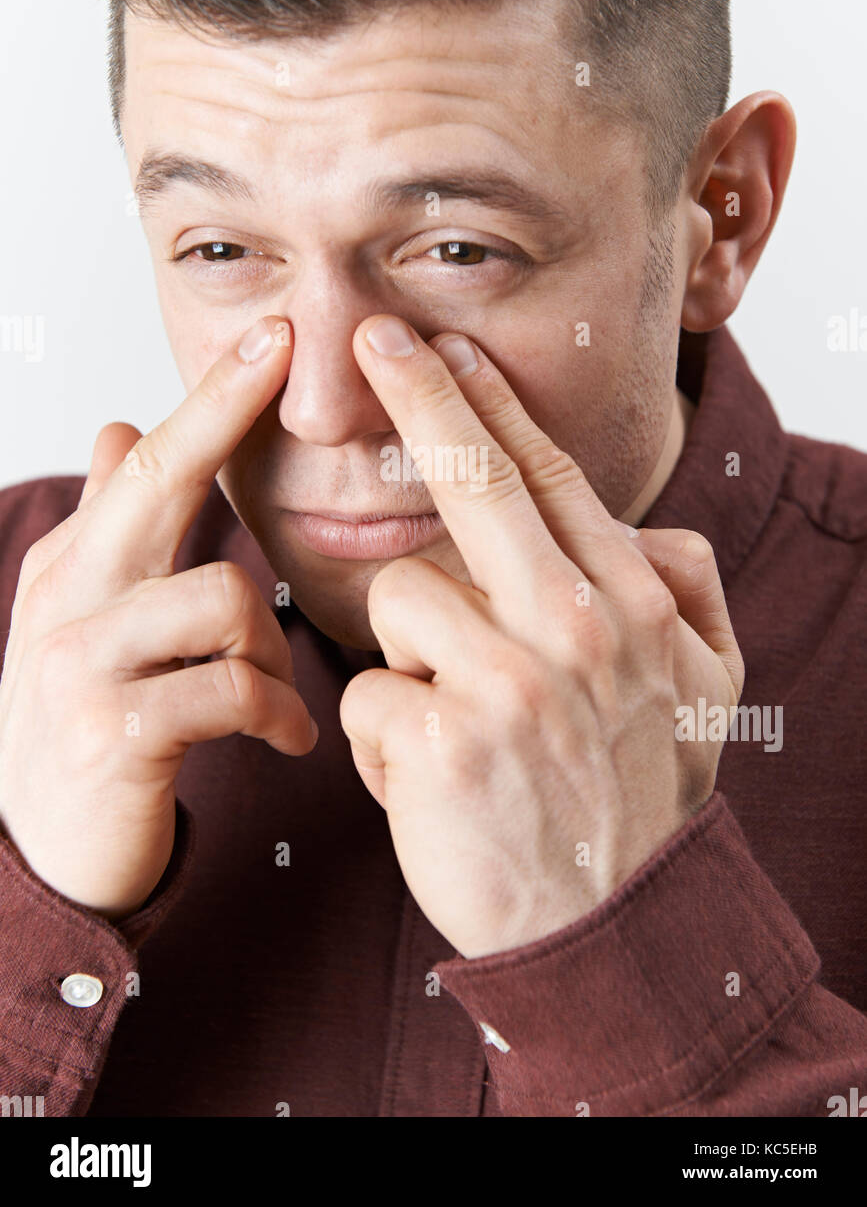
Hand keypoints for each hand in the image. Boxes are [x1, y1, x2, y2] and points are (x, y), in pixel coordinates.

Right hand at [0, 316, 315, 919]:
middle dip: (224, 412)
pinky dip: (278, 714)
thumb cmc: (87, 723)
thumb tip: (114, 428)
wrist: (44, 855)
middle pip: (155, 480)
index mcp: (73, 565)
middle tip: (285, 352)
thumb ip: (108, 527)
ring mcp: (79, 662)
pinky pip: (234, 691)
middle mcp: (66, 598)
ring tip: (273, 697)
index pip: (146, 462)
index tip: (271, 335)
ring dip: (273, 652)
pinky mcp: (112, 731)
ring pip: (225, 602)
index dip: (210, 397)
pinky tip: (287, 738)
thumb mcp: (85, 618)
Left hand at [340, 317, 743, 958]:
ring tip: (452, 722)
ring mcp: (508, 683)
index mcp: (631, 603)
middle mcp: (575, 628)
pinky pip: (369, 696)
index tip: (444, 345)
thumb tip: (636, 527)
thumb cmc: (644, 796)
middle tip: (376, 338)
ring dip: (409, 657)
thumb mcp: (708, 686)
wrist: (618, 930)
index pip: (549, 479)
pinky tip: (430, 782)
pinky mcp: (441, 742)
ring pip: (400, 598)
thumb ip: (683, 588)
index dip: (488, 404)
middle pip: (475, 484)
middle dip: (421, 396)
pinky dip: (384, 741)